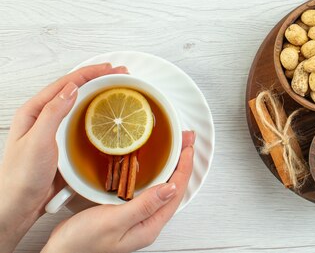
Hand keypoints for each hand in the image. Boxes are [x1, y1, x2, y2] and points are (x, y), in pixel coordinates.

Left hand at [0, 63, 126, 251]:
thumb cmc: (21, 177)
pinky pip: (81, 122)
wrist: (19, 206)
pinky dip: (96, 113)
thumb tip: (72, 88)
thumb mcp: (37, 141)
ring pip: (79, 104)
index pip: (66, 83)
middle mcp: (43, 117)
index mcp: (34, 111)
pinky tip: (107, 116)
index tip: (111, 69)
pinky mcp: (62, 143)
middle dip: (98, 78)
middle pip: (74, 89)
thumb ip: (53, 113)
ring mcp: (53, 130)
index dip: (90, 73)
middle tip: (120, 74)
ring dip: (98, 94)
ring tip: (117, 88)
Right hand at [43, 131, 194, 252]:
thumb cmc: (82, 242)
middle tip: (186, 140)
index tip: (188, 147)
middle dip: (182, 162)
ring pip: (162, 187)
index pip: (176, 192)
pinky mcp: (126, 211)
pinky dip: (154, 172)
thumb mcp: (114, 221)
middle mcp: (147, 222)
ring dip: (170, 166)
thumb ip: (143, 205)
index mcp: (149, 226)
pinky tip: (152, 164)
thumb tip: (170, 188)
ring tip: (176, 147)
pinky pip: (148, 188)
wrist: (60, 251)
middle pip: (173, 187)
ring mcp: (137, 217)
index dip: (184, 167)